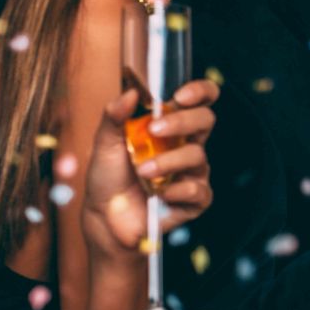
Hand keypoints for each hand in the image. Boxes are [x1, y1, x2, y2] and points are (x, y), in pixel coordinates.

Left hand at [84, 78, 219, 257]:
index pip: (199, 100)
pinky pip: (198, 190)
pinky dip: (177, 191)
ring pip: (197, 156)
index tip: (180, 95)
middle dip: (182, 121)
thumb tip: (130, 93)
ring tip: (142, 171)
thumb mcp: (104, 143)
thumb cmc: (107, 178)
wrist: (104, 218)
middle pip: (206, 120)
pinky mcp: (194, 200)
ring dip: (168, 162)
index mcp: (170, 127)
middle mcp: (186, 145)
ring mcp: (193, 172)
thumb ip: (115, 116)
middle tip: (155, 129)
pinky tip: (160, 195)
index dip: (200, 91)